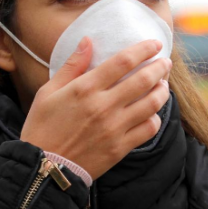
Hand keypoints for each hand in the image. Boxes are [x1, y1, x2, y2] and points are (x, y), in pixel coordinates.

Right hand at [20, 36, 171, 181]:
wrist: (43, 168)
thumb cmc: (42, 128)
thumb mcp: (47, 92)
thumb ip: (72, 66)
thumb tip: (88, 40)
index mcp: (85, 89)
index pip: (123, 61)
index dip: (144, 49)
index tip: (154, 44)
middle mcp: (103, 106)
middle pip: (144, 80)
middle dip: (160, 68)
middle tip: (165, 63)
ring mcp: (114, 128)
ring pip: (151, 104)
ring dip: (162, 91)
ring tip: (163, 85)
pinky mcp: (120, 148)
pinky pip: (148, 130)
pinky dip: (155, 119)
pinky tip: (152, 113)